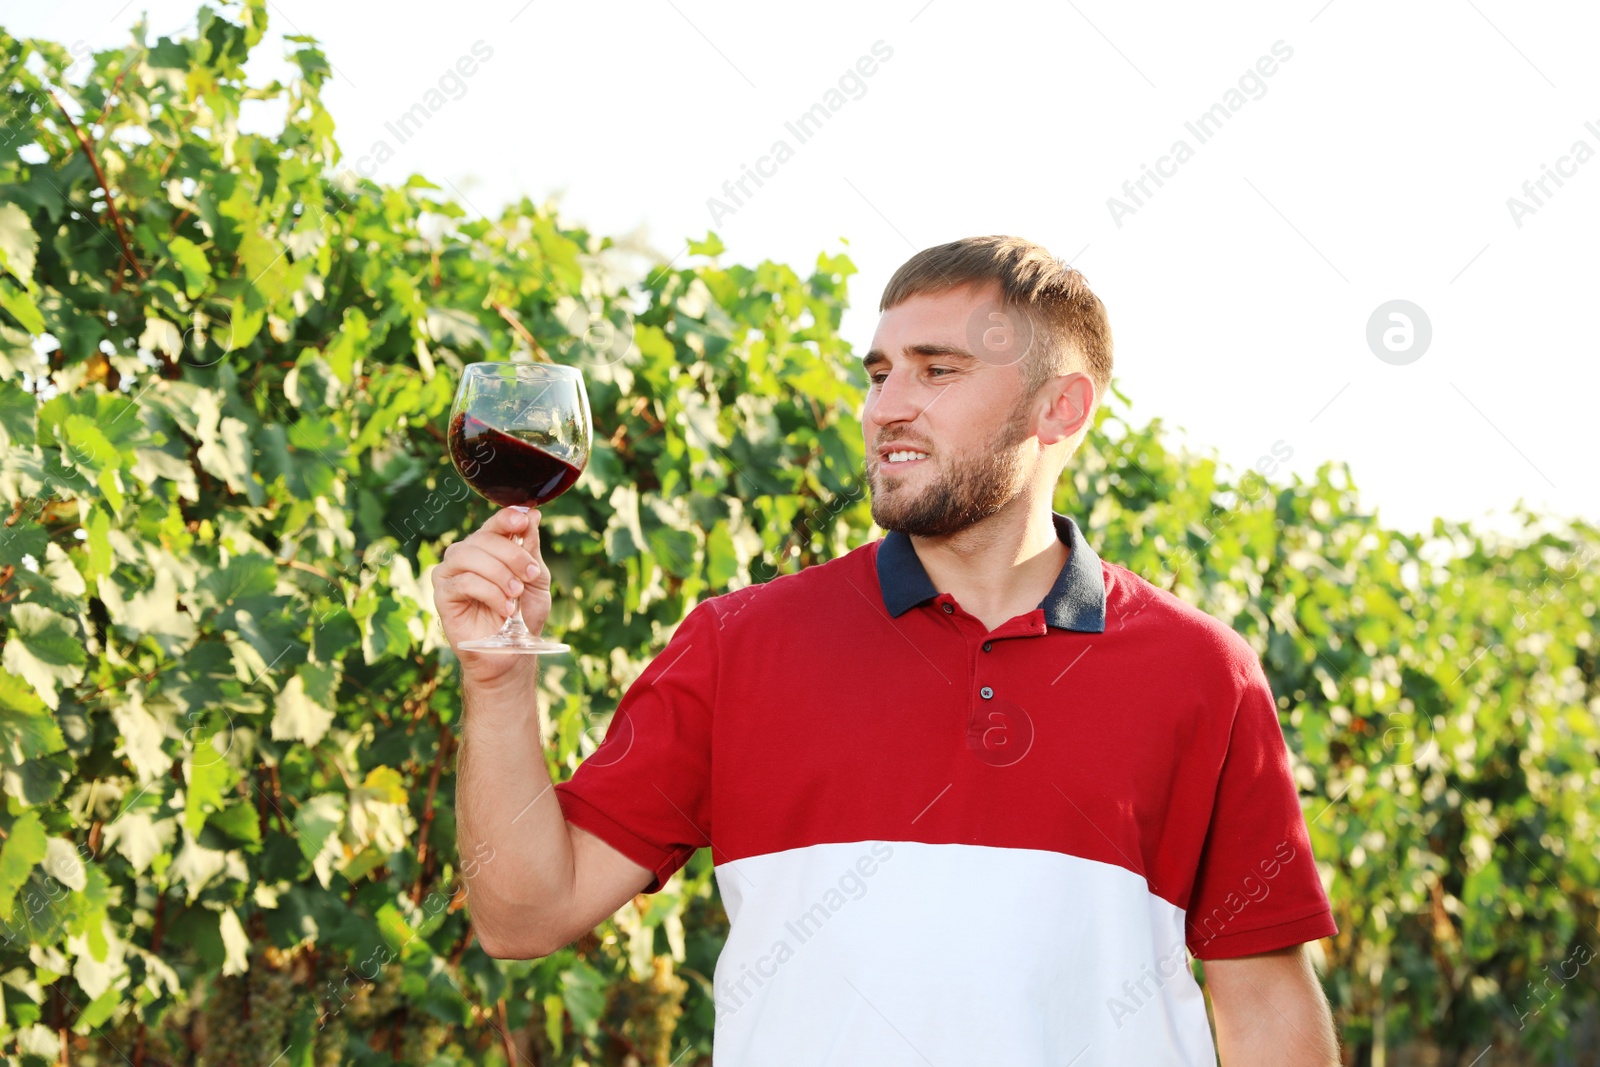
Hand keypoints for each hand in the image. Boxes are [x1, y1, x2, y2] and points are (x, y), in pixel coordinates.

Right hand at [431, 507, 550, 686]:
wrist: (512, 652)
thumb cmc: (524, 615)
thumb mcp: (536, 578)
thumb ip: (530, 548)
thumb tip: (531, 514)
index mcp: (489, 548)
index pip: (494, 524)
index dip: (507, 517)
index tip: (523, 520)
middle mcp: (466, 555)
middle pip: (483, 538)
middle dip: (511, 554)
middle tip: (530, 574)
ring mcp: (450, 573)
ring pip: (469, 556)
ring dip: (499, 573)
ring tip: (516, 593)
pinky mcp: (442, 594)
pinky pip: (463, 581)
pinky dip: (489, 592)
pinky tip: (505, 608)